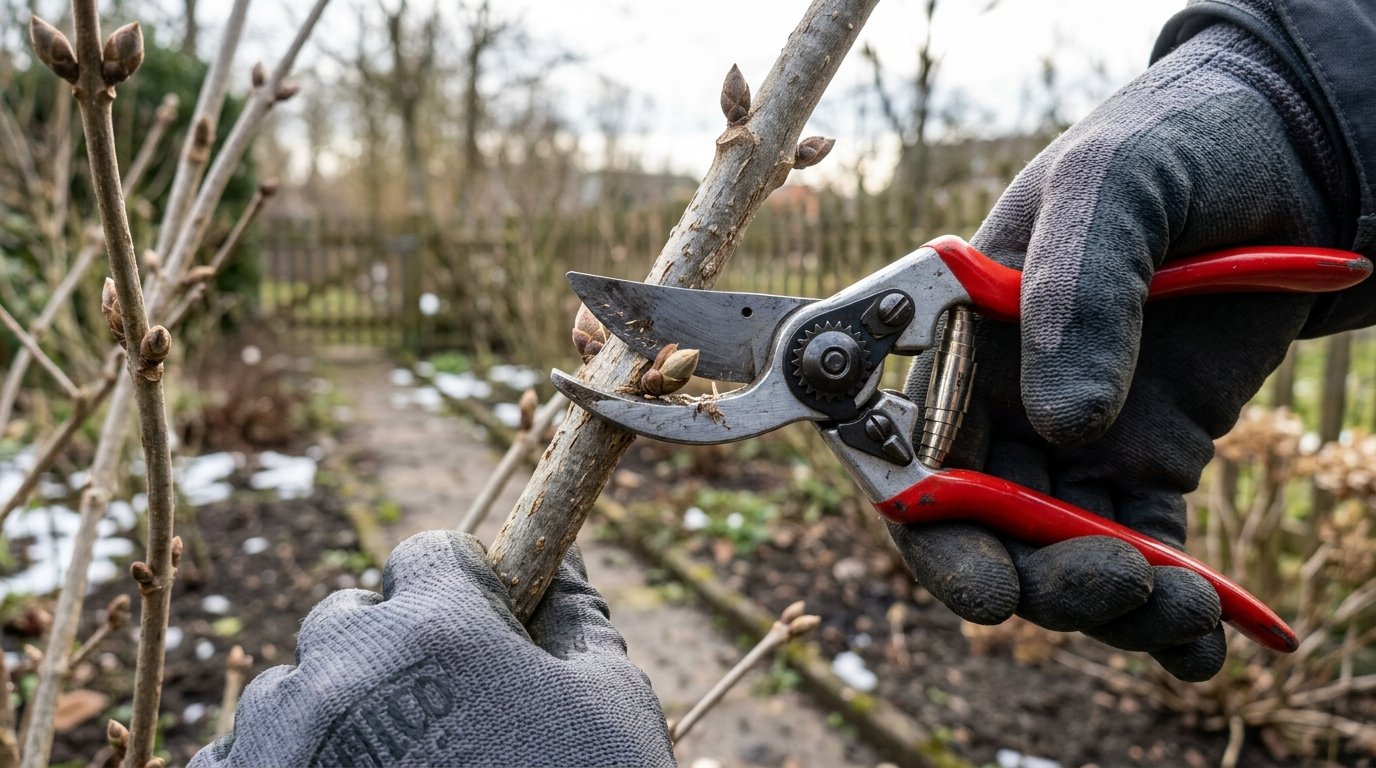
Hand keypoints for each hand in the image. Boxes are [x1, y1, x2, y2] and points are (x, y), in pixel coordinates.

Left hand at [190, 531, 673, 766]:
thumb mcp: (607, 703)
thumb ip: (579, 620)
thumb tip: (566, 568)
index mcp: (437, 625)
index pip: (426, 555)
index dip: (459, 587)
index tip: (478, 625)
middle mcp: (349, 664)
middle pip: (346, 617)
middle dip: (385, 646)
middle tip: (433, 707)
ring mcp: (287, 735)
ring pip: (288, 689)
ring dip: (327, 710)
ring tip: (380, 762)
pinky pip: (230, 757)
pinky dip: (269, 762)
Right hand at [892, 17, 1347, 680]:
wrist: (1289, 158)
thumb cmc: (1176, 144)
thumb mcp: (1114, 184)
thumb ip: (1074, 289)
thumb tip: (1066, 424)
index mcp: (959, 337)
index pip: (907, 446)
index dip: (927, 525)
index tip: (985, 582)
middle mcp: (1003, 398)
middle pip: (977, 522)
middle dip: (1027, 578)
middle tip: (1106, 587)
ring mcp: (1078, 438)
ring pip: (1058, 552)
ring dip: (1105, 603)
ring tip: (1179, 610)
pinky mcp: (1152, 461)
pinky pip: (1144, 549)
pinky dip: (1170, 607)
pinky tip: (1202, 639)